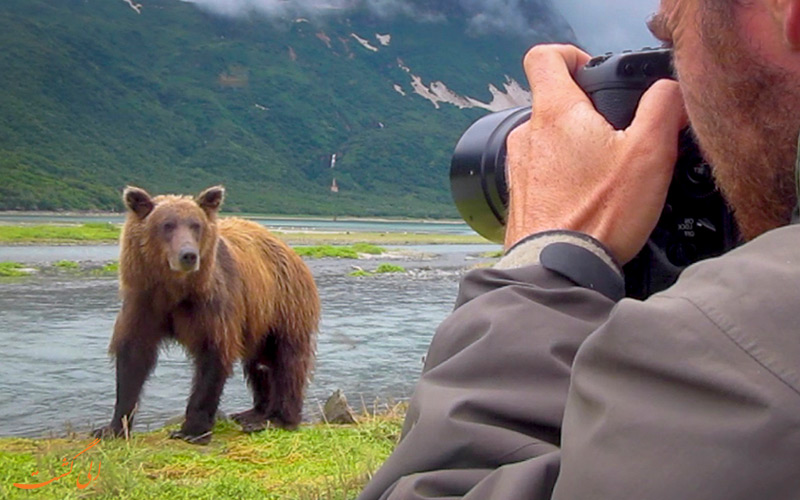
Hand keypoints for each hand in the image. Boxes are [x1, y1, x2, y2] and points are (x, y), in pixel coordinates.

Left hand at [505, 44, 687, 263]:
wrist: (558, 268)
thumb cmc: (599, 215)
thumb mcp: (650, 153)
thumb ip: (663, 108)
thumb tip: (669, 90)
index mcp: (555, 112)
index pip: (545, 57)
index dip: (572, 56)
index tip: (593, 73)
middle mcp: (528, 135)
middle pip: (554, 103)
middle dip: (587, 114)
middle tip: (619, 139)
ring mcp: (519, 167)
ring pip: (550, 141)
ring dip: (576, 150)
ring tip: (606, 177)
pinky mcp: (520, 196)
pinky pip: (543, 174)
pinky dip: (564, 179)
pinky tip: (587, 201)